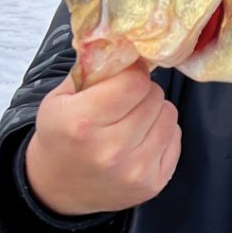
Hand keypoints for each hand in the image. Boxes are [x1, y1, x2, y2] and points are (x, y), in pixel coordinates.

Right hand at [25, 61, 180, 215]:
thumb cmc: (60, 136)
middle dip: (143, 92)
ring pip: (169, 115)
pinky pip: (175, 138)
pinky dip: (162, 133)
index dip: (133, 73)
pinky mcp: (152, 184)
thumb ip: (92, 70)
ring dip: (155, 111)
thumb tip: (126, 42)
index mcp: (83, 123)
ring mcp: (135, 170)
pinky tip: (141, 139)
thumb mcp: (60, 99)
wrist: (57, 190)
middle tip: (127, 100)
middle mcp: (111, 150)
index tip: (126, 76)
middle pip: (154, 97)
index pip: (135, 82)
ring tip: (134, 119)